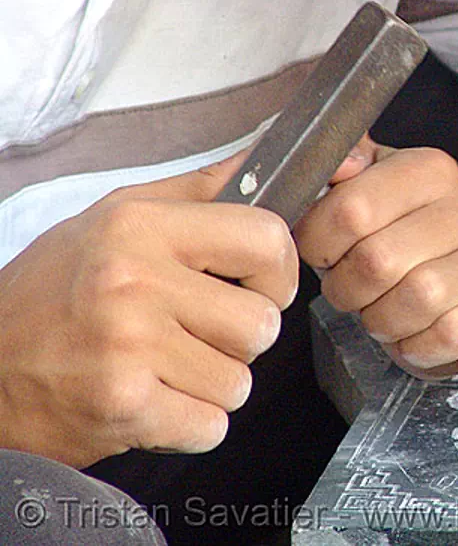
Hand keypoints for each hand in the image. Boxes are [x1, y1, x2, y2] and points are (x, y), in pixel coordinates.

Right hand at [0, 154, 297, 466]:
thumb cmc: (50, 293)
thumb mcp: (112, 219)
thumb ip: (194, 192)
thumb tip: (257, 161)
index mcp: (141, 226)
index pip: (267, 238)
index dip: (277, 270)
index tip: (260, 283)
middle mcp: (136, 282)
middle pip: (262, 322)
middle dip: (242, 338)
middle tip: (200, 334)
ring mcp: (130, 347)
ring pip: (240, 381)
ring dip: (213, 384)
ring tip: (167, 367)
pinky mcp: (124, 406)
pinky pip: (211, 426)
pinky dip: (190, 424)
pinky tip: (155, 400)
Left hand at [295, 141, 457, 378]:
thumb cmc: (413, 238)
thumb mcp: (375, 190)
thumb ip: (343, 170)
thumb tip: (337, 162)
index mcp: (432, 171)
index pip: (351, 208)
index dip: (318, 242)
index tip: (325, 251)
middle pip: (377, 261)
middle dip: (347, 288)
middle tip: (353, 289)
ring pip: (415, 300)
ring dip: (382, 320)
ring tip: (385, 311)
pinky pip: (444, 336)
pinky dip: (416, 344)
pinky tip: (416, 332)